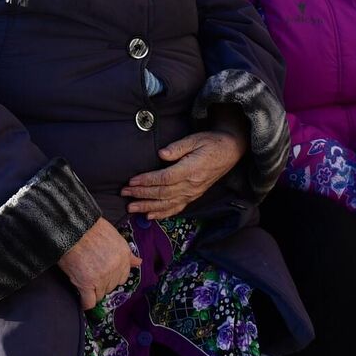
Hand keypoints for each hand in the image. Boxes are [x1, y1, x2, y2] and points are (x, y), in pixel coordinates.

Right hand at [58, 219, 139, 310]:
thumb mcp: (114, 237)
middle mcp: (115, 269)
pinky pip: (89, 302)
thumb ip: (127, 253)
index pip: (122, 277)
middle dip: (102, 283)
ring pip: (100, 295)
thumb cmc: (90, 229)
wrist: (71, 228)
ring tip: (83, 280)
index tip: (103, 272)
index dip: (112, 276)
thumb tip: (139, 262)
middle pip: (111, 287)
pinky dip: (85, 303)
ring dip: (92, 291)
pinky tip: (82, 298)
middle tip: (91, 273)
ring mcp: (101, 278)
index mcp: (123, 256)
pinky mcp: (86, 284)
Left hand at [123, 127, 248, 219]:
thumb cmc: (212, 142)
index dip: (147, 181)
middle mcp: (192, 185)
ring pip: (167, 204)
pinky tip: (150, 216)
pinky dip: (163, 214)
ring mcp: (193, 193)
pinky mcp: (194, 195)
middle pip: (163, 193)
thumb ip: (178, 147)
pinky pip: (177, 208)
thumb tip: (161, 154)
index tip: (132, 182)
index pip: (164, 178)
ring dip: (148, 207)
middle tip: (124, 194)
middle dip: (141, 194)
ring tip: (132, 208)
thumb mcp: (196, 139)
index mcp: (191, 170)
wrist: (231, 151)